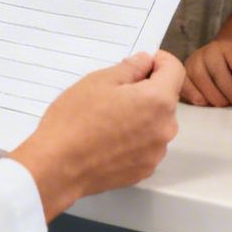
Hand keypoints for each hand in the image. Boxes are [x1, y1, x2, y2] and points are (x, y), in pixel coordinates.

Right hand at [8, 51, 182, 219]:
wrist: (57, 168)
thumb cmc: (74, 122)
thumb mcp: (99, 81)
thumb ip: (130, 68)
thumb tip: (145, 62)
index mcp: (157, 101)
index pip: (175, 70)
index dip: (159, 61)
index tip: (143, 63)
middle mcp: (165, 129)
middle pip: (165, 98)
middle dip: (147, 89)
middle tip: (115, 91)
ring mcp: (156, 153)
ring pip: (156, 123)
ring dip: (141, 115)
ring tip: (108, 118)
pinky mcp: (144, 170)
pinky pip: (147, 144)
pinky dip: (135, 137)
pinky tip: (109, 138)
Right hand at [181, 39, 231, 107]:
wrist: (220, 58)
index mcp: (228, 47)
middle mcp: (208, 51)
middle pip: (218, 72)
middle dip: (230, 92)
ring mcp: (194, 61)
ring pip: (201, 80)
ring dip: (215, 97)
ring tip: (225, 105)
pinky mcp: (184, 73)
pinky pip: (186, 87)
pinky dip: (197, 98)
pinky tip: (208, 104)